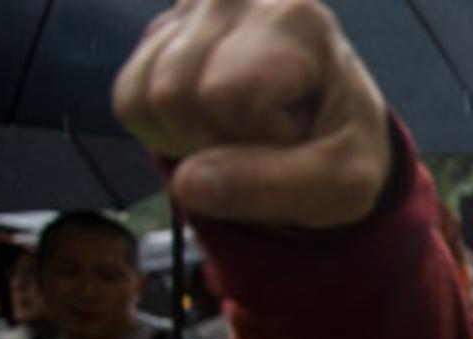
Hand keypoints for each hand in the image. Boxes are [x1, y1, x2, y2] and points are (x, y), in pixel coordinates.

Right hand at [114, 0, 391, 227]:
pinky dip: (166, 131)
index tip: (301, 132)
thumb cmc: (343, 150)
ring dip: (191, 139)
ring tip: (244, 129)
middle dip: (219, 140)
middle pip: (176, 93)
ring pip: (144, 97)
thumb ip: (275, 187)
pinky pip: (129, 101)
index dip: (259, 137)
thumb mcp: (342, 184)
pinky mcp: (159, 33)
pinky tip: (214, 121)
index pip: (228, 95)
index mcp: (297, 18)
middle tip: (269, 137)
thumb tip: (185, 184)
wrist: (328, 129)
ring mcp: (190, 8)